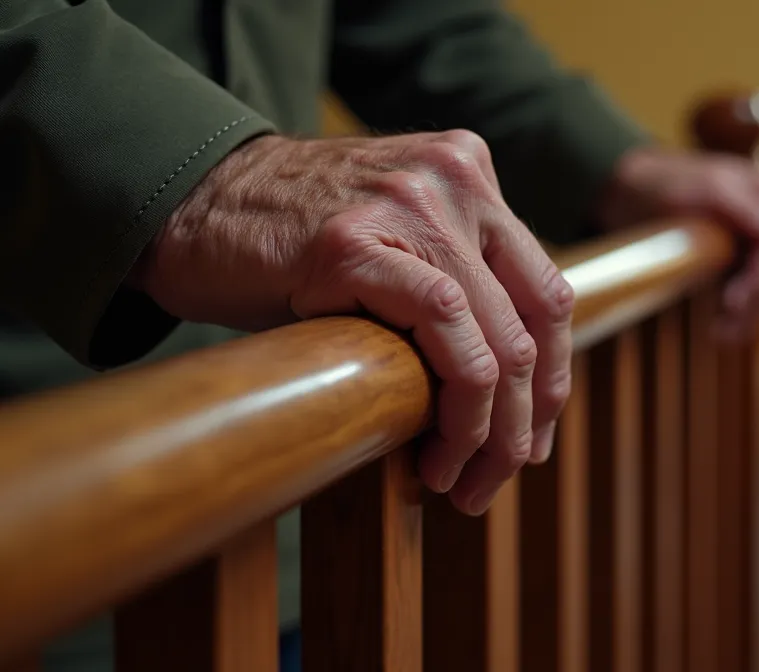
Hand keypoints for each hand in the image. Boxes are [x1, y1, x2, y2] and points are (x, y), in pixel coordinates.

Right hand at [132, 132, 572, 514]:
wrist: (185, 202)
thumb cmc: (288, 244)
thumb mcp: (396, 245)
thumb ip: (457, 283)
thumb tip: (515, 397)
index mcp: (471, 174)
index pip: (546, 293)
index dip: (551, 381)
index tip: (532, 442)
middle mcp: (454, 179)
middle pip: (533, 324)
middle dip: (524, 422)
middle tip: (495, 480)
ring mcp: (410, 203)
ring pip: (499, 342)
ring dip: (489, 434)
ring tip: (459, 482)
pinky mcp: (355, 241)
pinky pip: (445, 331)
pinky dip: (454, 408)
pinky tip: (428, 455)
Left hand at [597, 147, 758, 338]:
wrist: (629, 191)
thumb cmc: (664, 182)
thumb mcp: (704, 187)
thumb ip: (744, 205)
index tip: (736, 299)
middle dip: (755, 298)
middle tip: (726, 317)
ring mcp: (756, 242)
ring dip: (748, 314)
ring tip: (722, 334)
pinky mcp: (739, 262)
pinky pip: (748, 293)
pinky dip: (739, 314)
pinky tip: (722, 331)